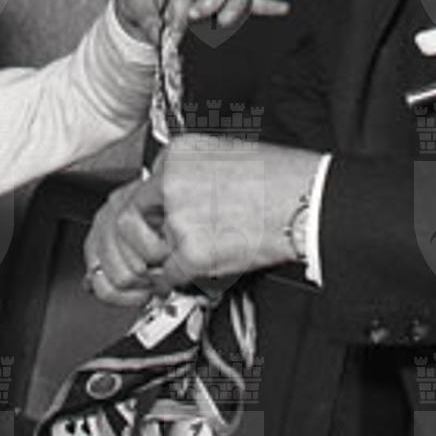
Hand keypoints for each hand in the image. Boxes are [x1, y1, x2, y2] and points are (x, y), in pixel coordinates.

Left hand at [83, 139, 322, 295]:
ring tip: (191, 259)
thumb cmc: (278, 180)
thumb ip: (187, 180)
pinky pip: (169, 275)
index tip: (141, 234)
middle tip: (156, 257)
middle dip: (140, 246)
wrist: (307, 199)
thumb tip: (168, 209)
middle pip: (128, 222)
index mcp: (177, 155)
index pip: (135, 191)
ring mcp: (179, 218)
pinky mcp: (192, 250)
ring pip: (148, 251)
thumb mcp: (222, 160)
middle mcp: (171, 182)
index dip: (138, 219)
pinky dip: (180, 280)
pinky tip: (202, 269)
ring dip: (163, 262)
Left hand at [111, 0, 288, 44]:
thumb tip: (162, 37)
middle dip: (211, 0)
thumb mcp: (131, 2)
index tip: (170, 31)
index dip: (178, 10)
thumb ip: (147, 20)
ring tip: (223, 23)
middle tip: (194, 19)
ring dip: (235, 5)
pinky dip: (265, 4)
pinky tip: (282, 8)